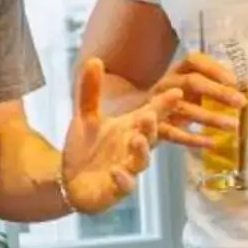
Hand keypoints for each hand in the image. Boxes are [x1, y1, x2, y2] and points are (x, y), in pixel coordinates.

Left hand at [58, 57, 189, 213]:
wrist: (69, 179)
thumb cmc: (86, 147)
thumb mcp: (85, 115)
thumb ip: (90, 90)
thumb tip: (94, 59)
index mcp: (130, 128)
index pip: (152, 113)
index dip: (164, 104)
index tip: (177, 91)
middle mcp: (133, 148)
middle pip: (150, 136)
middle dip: (152, 125)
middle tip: (151, 114)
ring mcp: (128, 169)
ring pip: (141, 161)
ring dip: (141, 150)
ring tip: (137, 139)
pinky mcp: (116, 189)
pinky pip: (124, 185)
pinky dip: (122, 179)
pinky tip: (115, 172)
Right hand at [165, 50, 247, 150]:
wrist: (143, 119)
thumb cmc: (179, 99)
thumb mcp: (202, 90)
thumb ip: (228, 87)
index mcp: (179, 70)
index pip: (195, 61)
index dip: (215, 69)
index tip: (235, 82)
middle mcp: (167, 83)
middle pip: (192, 82)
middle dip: (217, 92)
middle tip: (240, 103)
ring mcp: (158, 105)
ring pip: (184, 109)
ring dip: (210, 117)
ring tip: (233, 126)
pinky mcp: (155, 127)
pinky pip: (173, 133)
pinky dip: (193, 138)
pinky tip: (212, 142)